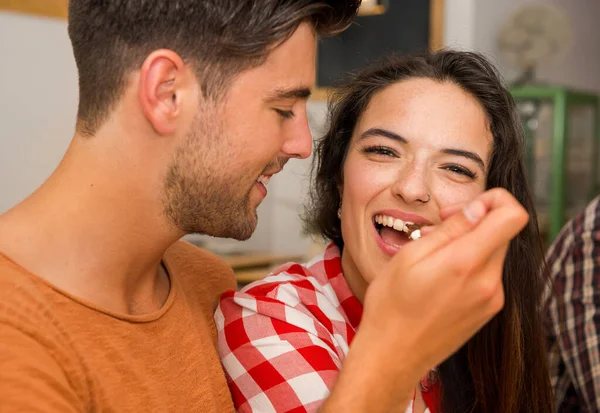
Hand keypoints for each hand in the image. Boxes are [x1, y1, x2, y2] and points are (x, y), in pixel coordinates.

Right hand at [324, 188, 527, 411]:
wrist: (393, 356)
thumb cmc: (391, 306)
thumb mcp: (410, 256)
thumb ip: (449, 230)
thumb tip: (477, 208)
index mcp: (467, 263)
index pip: (512, 216)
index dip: (495, 200)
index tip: (466, 207)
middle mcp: (489, 282)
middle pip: (502, 233)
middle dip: (475, 222)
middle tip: (438, 228)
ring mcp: (492, 300)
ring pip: (493, 253)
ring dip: (470, 245)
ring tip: (433, 255)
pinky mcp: (488, 312)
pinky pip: (488, 275)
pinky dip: (470, 266)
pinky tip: (440, 276)